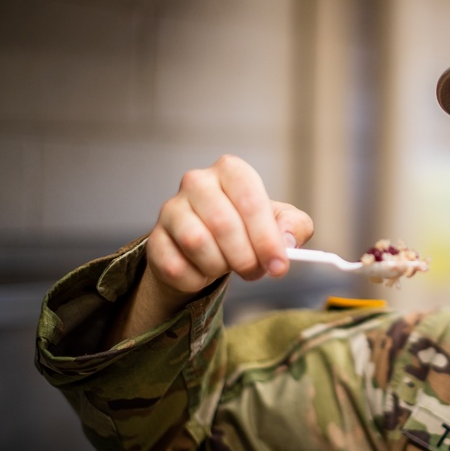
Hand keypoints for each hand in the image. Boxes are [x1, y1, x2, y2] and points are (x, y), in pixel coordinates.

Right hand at [146, 155, 313, 296]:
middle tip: (255, 271)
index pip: (250, 200)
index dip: (266, 237)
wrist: (210, 246)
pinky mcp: (156, 239)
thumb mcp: (281, 222)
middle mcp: (197, 182)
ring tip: (228, 266)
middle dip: (246, 257)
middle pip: (223, 224)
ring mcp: (171, 209)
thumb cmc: (248, 227)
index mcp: (231, 171)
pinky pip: (177, 267)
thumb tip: (286, 243)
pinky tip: (204, 272)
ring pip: (197, 243)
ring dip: (220, 266)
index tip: (279, 266)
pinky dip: (197, 279)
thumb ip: (293, 227)